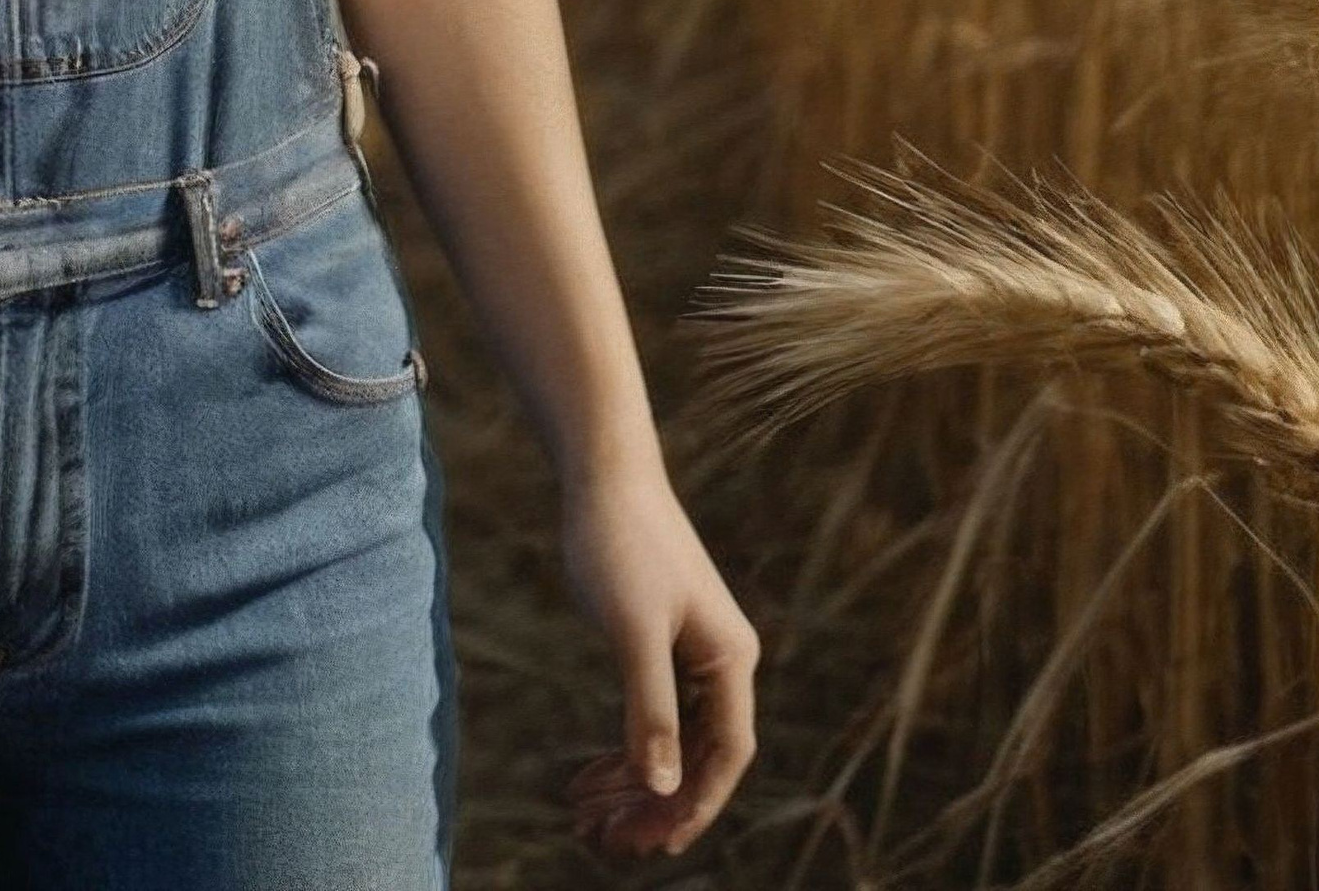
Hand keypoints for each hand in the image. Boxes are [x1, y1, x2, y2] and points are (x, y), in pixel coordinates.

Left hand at [556, 451, 758, 858]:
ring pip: (673, 741)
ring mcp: (692, 652)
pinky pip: (652, 714)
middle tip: (606, 844)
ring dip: (635, 783)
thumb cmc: (621, 542)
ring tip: (587, 820)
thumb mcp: (633, 632)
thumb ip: (652, 710)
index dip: (695, 807)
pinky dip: (624, 748)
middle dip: (656, 804)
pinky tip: (589, 777)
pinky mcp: (661, 642)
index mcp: (730, 659)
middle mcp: (721, 660)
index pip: (727, 756)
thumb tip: (665, 789)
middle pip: (699, 756)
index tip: (653, 846)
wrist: (603, 472)